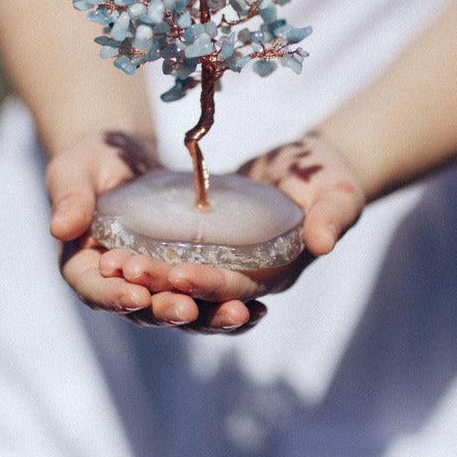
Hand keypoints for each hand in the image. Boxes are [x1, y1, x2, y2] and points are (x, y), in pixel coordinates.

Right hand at [47, 130, 265, 332]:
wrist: (123, 156)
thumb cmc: (91, 161)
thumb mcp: (74, 170)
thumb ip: (69, 197)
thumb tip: (59, 226)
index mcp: (85, 267)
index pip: (95, 289)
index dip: (113, 296)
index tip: (135, 295)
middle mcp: (119, 286)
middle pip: (142, 310)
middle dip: (166, 312)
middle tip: (187, 309)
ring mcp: (154, 285)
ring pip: (180, 312)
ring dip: (207, 318)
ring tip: (236, 314)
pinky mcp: (183, 276)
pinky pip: (205, 298)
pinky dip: (227, 306)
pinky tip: (256, 308)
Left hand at [98, 130, 365, 304]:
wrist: (318, 164)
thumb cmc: (332, 177)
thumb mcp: (340, 193)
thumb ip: (333, 215)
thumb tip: (322, 242)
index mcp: (278, 273)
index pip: (240, 290)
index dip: (211, 286)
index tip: (179, 275)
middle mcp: (249, 278)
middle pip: (202, 293)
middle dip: (166, 285)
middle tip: (129, 271)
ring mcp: (228, 264)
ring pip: (183, 281)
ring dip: (150, 277)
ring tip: (116, 264)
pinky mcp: (212, 246)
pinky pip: (177, 257)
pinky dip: (152, 256)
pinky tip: (121, 248)